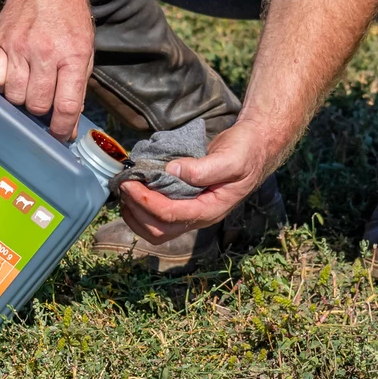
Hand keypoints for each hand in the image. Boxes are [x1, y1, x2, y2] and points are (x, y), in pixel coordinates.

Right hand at [0, 0, 92, 140]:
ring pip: (14, 96)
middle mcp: (45, 52)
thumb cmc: (68, 17)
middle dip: (41, 112)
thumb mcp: (85, 49)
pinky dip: (2, 85)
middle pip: (36, 104)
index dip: (61, 128)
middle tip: (43, 104)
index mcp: (72, 55)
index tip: (59, 136)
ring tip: (28, 88)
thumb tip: (68, 126)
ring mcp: (18, 47)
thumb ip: (77, 87)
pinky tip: (11, 77)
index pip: (66, 105)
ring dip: (21, 100)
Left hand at [119, 120, 274, 243]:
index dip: (146, 201)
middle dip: (136, 211)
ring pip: (154, 228)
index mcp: (211, 209)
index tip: (129, 183)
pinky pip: (157, 215)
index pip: (171, 216)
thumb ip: (203, 168)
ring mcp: (190, 211)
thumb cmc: (246, 152)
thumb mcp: (231, 158)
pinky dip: (140, 206)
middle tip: (123, 186)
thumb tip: (172, 171)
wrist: (254, 147)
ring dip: (134, 213)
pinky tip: (135, 188)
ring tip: (125, 189)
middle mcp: (198, 216)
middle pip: (158, 231)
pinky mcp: (183, 203)